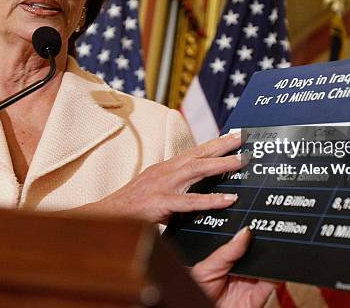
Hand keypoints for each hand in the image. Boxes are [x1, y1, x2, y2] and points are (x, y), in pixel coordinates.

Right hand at [83, 133, 245, 222]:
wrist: (106, 215)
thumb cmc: (132, 204)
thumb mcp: (156, 187)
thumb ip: (176, 186)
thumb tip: (198, 186)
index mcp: (167, 167)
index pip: (195, 151)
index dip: (214, 143)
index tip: (233, 135)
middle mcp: (167, 171)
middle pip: (199, 153)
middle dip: (222, 145)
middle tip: (242, 138)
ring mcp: (164, 185)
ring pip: (197, 170)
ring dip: (221, 165)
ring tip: (241, 162)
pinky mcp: (161, 203)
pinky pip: (190, 201)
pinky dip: (211, 200)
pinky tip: (228, 200)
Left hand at [192, 227, 274, 307]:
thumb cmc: (196, 294)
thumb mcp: (206, 268)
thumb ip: (227, 251)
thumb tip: (244, 232)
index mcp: (227, 261)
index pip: (243, 243)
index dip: (249, 234)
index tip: (255, 224)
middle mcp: (240, 271)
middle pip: (257, 254)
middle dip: (262, 245)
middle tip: (264, 235)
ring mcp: (249, 284)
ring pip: (266, 267)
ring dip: (270, 259)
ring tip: (267, 251)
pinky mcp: (257, 298)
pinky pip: (270, 285)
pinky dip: (275, 277)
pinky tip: (272, 269)